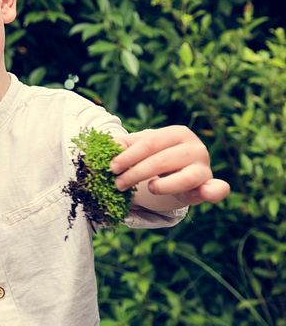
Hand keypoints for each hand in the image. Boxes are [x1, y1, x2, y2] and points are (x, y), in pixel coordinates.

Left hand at [110, 125, 229, 206]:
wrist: (177, 170)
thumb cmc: (155, 155)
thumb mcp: (140, 147)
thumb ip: (125, 145)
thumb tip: (110, 146)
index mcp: (177, 132)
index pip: (149, 143)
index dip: (128, 156)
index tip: (111, 167)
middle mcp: (195, 147)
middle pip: (162, 161)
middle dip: (136, 173)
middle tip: (117, 184)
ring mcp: (204, 166)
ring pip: (184, 178)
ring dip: (162, 186)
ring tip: (148, 188)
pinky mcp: (209, 185)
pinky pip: (216, 189)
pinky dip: (213, 191)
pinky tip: (205, 193)